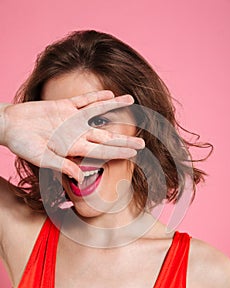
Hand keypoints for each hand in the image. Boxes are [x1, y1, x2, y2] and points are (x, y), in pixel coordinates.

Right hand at [2, 91, 144, 181]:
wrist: (9, 125)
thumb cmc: (22, 144)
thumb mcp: (40, 158)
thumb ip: (61, 165)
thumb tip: (80, 176)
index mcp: (73, 148)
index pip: (102, 151)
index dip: (118, 152)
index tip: (135, 153)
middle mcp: (76, 134)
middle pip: (105, 136)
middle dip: (124, 139)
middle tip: (142, 142)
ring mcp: (72, 119)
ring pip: (98, 113)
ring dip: (115, 108)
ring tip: (131, 101)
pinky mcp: (63, 106)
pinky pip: (83, 100)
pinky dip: (96, 97)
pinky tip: (110, 94)